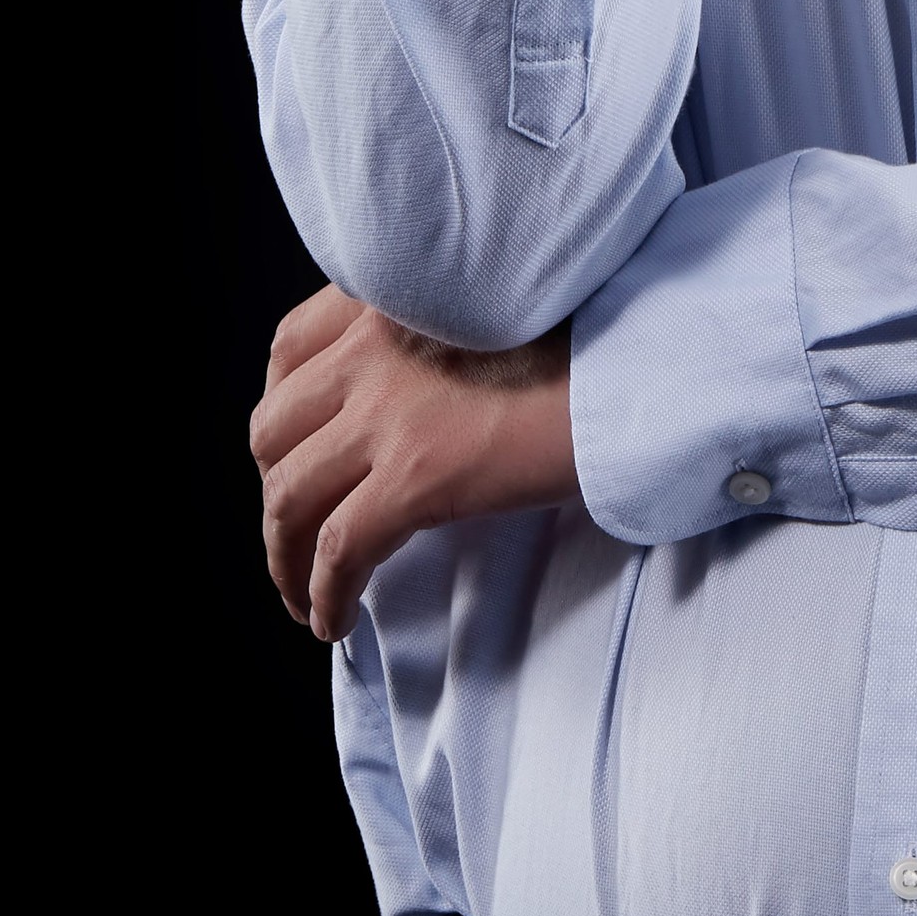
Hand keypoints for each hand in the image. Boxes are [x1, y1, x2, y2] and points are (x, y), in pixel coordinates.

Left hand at [249, 285, 579, 641]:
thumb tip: (415, 397)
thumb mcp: (495, 305)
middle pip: (273, 430)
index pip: (289, 348)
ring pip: (290, 499)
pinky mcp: (418, 477)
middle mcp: (373, 348)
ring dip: (284, 557)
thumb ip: (434, 333)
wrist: (643, 360)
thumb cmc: (595, 334)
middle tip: (298, 531)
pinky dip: (323, 594)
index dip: (280, 408)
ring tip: (302, 594)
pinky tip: (334, 620)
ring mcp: (389, 414)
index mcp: (391, 295)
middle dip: (275, 489)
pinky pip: (338, 552)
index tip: (293, 451)